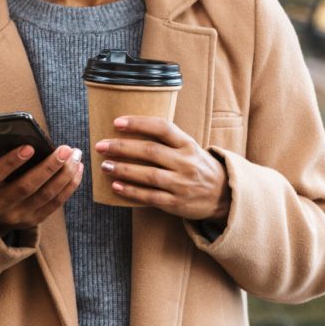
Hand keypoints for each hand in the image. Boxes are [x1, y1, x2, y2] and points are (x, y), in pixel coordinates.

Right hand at [0, 145, 82, 230]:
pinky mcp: (32, 221)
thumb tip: (33, 139)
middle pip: (26, 186)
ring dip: (65, 174)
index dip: (11, 161)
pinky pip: (55, 203)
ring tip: (75, 157)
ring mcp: (15, 217)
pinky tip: (77, 170)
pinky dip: (69, 186)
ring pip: (45, 195)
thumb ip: (3, 154)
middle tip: (66, 149)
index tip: (30, 147)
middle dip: (49, 166)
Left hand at [95, 116, 230, 222]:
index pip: (162, 128)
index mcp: (188, 144)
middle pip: (151, 151)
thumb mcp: (190, 148)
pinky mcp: (176, 203)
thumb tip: (132, 128)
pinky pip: (150, 197)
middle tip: (101, 145)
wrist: (223, 196)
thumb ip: (168, 140)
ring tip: (105, 165)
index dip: (139, 123)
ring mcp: (181, 184)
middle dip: (123, 147)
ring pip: (148, 175)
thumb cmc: (198, 167)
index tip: (117, 122)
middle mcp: (186, 162)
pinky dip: (131, 191)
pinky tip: (116, 186)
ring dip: (123, 169)